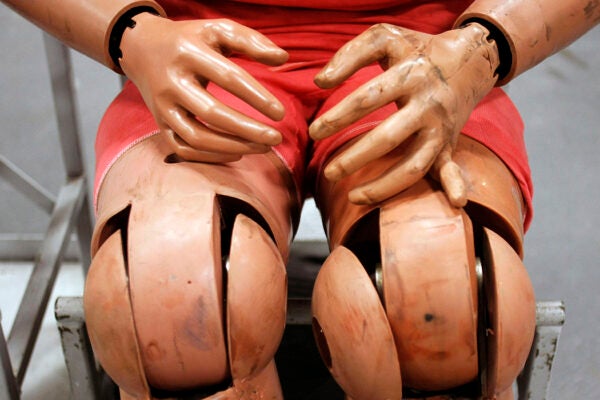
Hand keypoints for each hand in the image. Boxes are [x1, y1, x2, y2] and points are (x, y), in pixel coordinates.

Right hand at [119, 13, 288, 162]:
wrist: (142, 48)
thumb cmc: (191, 40)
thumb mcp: (218, 30)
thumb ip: (251, 41)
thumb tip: (284, 58)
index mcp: (189, 53)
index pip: (228, 78)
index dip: (257, 97)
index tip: (281, 113)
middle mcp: (171, 82)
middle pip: (212, 113)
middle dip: (248, 130)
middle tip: (276, 139)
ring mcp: (162, 107)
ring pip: (197, 137)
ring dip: (234, 147)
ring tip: (262, 148)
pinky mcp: (160, 125)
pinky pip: (185, 149)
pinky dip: (212, 157)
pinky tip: (237, 153)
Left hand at [309, 23, 499, 206]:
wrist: (469, 59)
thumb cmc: (417, 49)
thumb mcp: (385, 37)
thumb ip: (350, 54)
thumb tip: (319, 81)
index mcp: (410, 74)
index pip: (368, 98)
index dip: (338, 116)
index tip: (314, 132)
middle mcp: (428, 104)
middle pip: (389, 137)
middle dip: (355, 158)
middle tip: (328, 172)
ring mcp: (440, 127)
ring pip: (415, 164)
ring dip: (385, 186)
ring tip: (354, 197)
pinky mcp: (448, 142)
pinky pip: (450, 167)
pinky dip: (455, 184)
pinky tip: (456, 204)